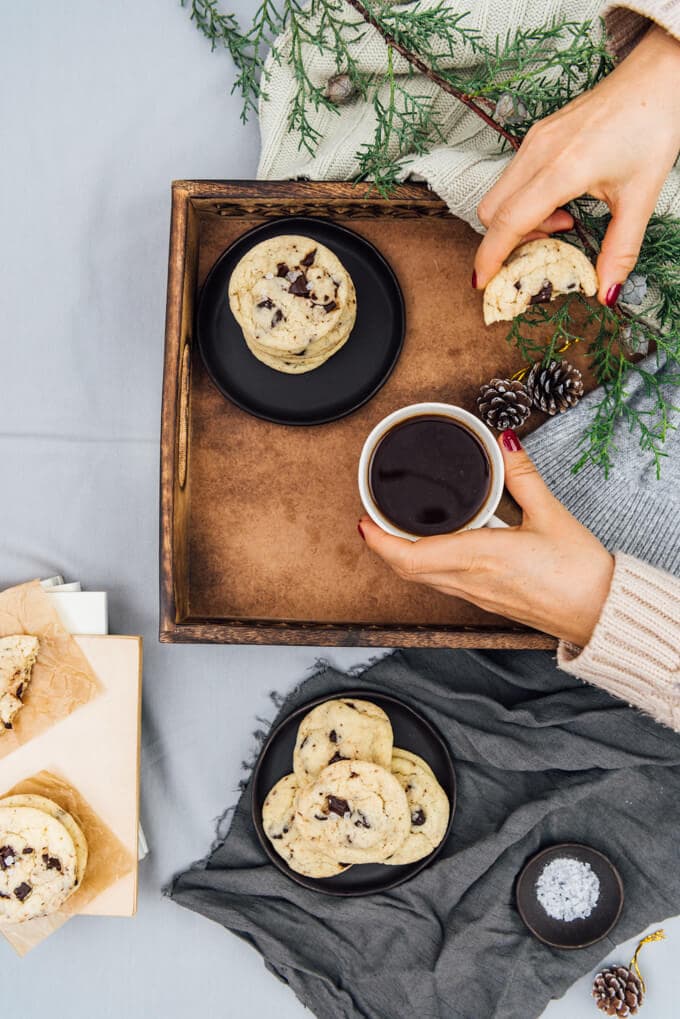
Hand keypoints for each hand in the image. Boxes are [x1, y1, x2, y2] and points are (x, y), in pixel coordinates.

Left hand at [358, 430, 613, 646]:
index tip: (364, 522)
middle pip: (408, 570)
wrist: (602, 613)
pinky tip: (441, 547)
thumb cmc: (579, 573)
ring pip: (425, 579)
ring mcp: (477, 596)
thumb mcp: (550, 513)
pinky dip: (430, 565)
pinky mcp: (488, 602)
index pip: (409, 556)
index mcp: (478, 557)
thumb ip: (522, 475)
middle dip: (384, 546)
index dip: (379, 541)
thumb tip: (505, 442)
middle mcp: (469, 582)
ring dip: (405, 557)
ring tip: (399, 530)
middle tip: (374, 519)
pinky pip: (445, 584)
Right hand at [473, 25, 679, 304]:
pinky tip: (560, 200)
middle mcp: (538, 153)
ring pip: (499, 194)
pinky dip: (525, 201)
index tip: (481, 283)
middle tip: (546, 248)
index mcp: (561, 169)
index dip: (490, 257)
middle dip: (506, 240)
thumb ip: (620, 250)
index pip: (508, 222)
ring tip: (562, 220)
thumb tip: (606, 292)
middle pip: (490, 211)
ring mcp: (534, 140)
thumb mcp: (640, 198)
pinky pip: (512, 178)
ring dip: (519, 220)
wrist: (657, 76)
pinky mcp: (537, 134)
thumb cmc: (652, 128)